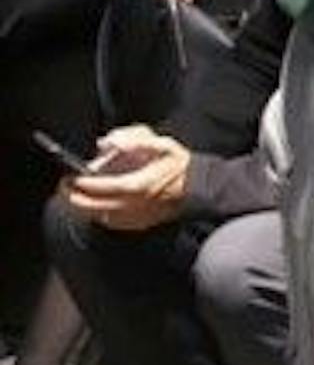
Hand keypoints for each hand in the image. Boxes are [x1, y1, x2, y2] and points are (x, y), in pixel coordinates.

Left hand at [65, 126, 188, 230]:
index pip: (101, 187)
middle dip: (73, 198)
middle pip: (92, 207)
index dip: (83, 183)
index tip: (72, 176)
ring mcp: (133, 218)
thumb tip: (106, 143)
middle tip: (66, 186)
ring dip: (83, 207)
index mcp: (139, 185)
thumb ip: (134, 139)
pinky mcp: (135, 225)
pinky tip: (96, 203)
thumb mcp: (162, 143)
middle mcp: (133, 205)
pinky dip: (97, 213)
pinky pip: (108, 222)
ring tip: (76, 194)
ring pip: (96, 217)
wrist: (196, 188)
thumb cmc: (178, 164)